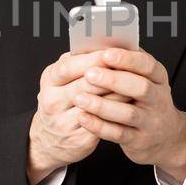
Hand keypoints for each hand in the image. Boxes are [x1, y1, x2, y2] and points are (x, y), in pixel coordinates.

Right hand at [28, 50, 131, 184]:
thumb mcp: (61, 79)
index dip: (92, 60)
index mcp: (49, 81)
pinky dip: (119, 112)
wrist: (50, 139)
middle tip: (131, 68)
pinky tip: (131, 104)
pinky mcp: (78, 140)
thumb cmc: (62, 101)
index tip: (111, 53)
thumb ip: (78, 62)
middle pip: (85, 85)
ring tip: (137, 83)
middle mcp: (52, 101)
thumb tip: (103, 44)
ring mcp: (64, 122)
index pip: (69, 67)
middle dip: (111, 76)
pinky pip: (104, 124)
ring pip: (98, 105)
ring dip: (119, 93)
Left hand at [71, 47, 185, 178]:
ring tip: (79, 97)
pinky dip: (99, 126)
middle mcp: (158, 99)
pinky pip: (118, 133)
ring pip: (128, 113)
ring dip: (102, 105)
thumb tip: (100, 44)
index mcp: (158, 78)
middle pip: (140, 88)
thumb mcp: (146, 79)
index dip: (127, 59)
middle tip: (89, 74)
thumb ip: (127, 64)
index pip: (147, 65)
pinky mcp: (139, 140)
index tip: (106, 54)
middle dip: (113, 80)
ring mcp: (150, 121)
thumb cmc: (148, 101)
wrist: (166, 137)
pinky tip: (83, 118)